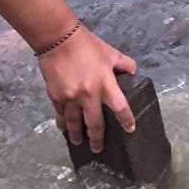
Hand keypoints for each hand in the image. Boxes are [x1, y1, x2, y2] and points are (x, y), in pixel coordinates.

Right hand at [38, 25, 137, 151]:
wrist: (59, 40)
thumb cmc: (87, 45)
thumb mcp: (111, 52)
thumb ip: (124, 64)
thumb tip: (133, 73)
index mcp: (105, 84)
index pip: (120, 108)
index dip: (126, 120)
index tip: (130, 130)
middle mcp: (89, 95)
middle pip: (95, 123)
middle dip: (97, 138)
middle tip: (98, 148)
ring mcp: (71, 98)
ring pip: (75, 123)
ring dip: (78, 135)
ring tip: (79, 143)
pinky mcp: (56, 97)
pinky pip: (60, 115)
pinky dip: (63, 124)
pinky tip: (64, 129)